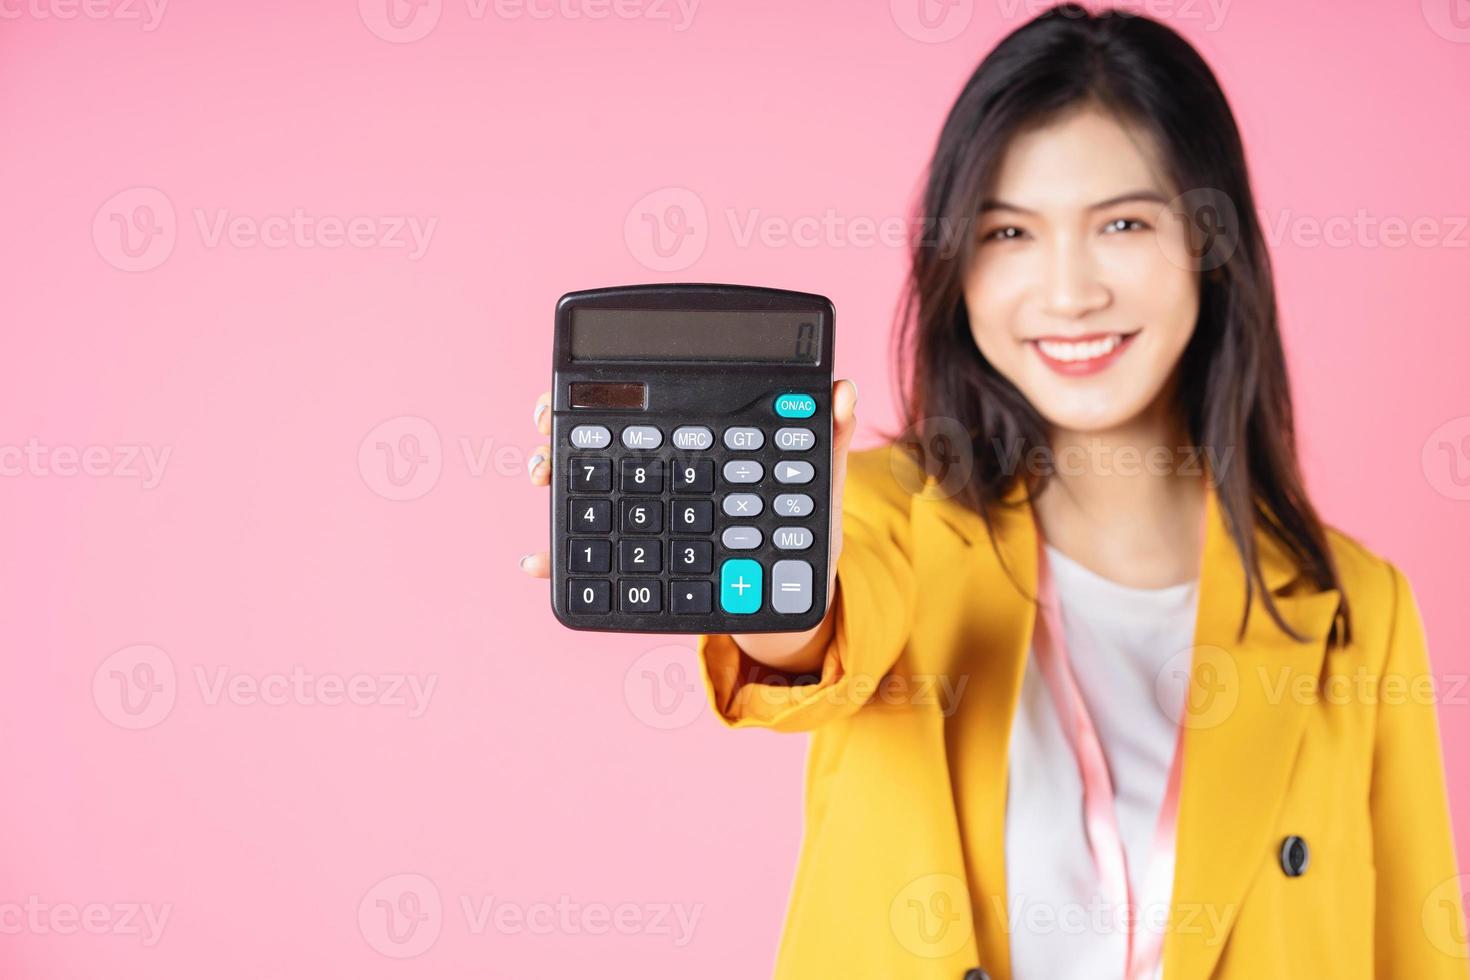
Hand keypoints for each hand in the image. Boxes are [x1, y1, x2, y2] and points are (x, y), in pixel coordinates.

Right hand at [519, 380, 858, 672]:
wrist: (787, 601)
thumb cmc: (800, 536)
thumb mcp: (816, 491)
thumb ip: (828, 442)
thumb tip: (843, 391)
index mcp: (700, 443)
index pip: (646, 402)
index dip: (604, 387)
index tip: (571, 389)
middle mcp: (662, 474)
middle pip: (599, 439)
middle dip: (562, 429)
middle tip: (546, 432)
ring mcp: (646, 518)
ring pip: (586, 492)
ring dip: (554, 482)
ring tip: (542, 482)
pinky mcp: (640, 563)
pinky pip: (591, 559)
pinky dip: (557, 561)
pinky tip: (536, 562)